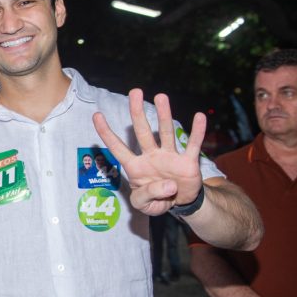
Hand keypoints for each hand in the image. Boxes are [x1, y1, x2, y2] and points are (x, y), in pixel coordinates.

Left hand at [93, 89, 205, 215]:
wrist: (178, 204)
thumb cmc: (155, 200)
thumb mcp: (143, 204)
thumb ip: (148, 195)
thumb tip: (168, 185)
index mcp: (135, 166)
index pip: (117, 147)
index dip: (106, 133)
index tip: (96, 115)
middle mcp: (151, 156)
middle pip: (142, 132)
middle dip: (137, 112)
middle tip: (134, 92)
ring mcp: (169, 157)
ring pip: (166, 133)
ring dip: (164, 115)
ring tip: (161, 97)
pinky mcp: (188, 163)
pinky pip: (193, 145)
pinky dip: (197, 132)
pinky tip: (199, 117)